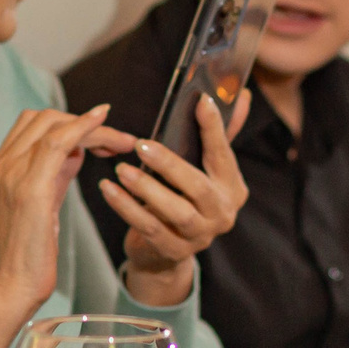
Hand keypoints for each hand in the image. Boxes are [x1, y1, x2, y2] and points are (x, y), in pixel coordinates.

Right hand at [0, 104, 116, 347]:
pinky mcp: (30, 188)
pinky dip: (82, 126)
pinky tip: (103, 121)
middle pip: (42, 119)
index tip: (98, 137)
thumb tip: (77, 150)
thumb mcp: (41, 204)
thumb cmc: (26, 255)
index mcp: (0, 170)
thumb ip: (55, 174)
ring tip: (121, 142)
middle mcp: (1, 166)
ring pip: (52, 125)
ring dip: (92, 126)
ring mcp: (12, 174)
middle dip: (83, 122)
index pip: (32, 126)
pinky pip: (57, 142)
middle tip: (117, 141)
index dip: (68, 123)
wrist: (9, 286)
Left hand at [101, 93, 251, 306]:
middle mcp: (222, 214)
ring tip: (120, 170)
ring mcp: (201, 237)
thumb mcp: (202, 168)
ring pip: (175, 212)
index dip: (213, 128)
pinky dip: (126, 208)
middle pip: (198, 187)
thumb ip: (218, 134)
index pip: (224, 154)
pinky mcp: (174, 251)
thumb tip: (240, 94)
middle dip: (170, 165)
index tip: (201, 101)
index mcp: (232, 188)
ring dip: (146, 189)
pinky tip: (108, 190)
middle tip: (141, 144)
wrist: (165, 253)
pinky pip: (149, 228)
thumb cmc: (183, 199)